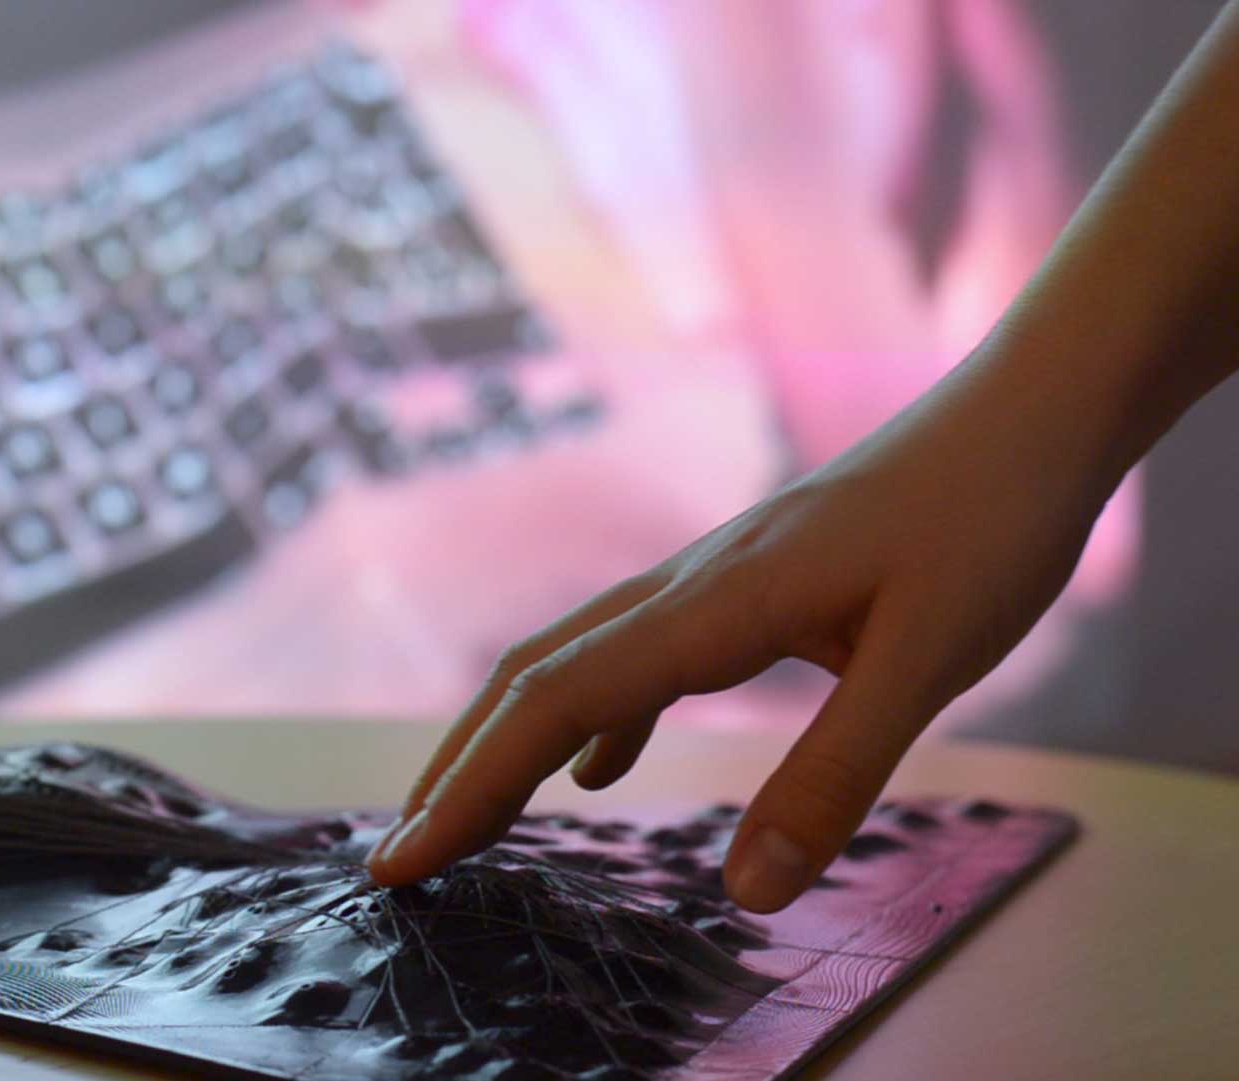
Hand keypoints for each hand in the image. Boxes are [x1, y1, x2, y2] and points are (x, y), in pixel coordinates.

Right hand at [365, 351, 1123, 911]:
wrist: (1022, 413)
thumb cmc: (989, 523)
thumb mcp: (934, 662)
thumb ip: (836, 775)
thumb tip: (748, 894)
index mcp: (714, 603)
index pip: (556, 701)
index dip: (471, 783)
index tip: (405, 859)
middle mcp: (685, 585)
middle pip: (532, 677)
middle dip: (456, 769)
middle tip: (395, 855)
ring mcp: (706, 580)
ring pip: (570, 662)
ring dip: (507, 743)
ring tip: (465, 817)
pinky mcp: (739, 586)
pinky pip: (631, 658)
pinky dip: (588, 720)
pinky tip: (600, 771)